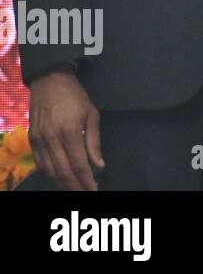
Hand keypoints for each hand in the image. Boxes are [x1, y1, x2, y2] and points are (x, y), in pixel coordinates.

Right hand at [28, 67, 103, 190]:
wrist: (50, 82)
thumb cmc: (75, 97)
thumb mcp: (92, 115)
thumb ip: (94, 142)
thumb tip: (99, 165)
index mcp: (70, 132)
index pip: (78, 164)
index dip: (86, 180)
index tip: (94, 188)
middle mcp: (52, 139)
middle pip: (63, 171)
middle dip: (75, 185)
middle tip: (85, 192)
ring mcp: (39, 140)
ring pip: (50, 170)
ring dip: (62, 182)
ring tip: (74, 188)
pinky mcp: (31, 140)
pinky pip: (40, 163)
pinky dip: (50, 173)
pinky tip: (59, 177)